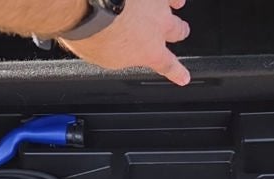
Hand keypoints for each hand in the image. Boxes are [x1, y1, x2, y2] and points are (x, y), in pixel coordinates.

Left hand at [58, 0, 190, 85]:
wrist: (90, 3)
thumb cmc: (95, 32)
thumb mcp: (106, 59)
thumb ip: (121, 56)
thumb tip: (119, 53)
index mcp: (149, 51)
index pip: (168, 65)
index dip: (177, 72)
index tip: (183, 76)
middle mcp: (158, 24)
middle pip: (178, 30)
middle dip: (179, 32)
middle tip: (179, 32)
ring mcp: (155, 0)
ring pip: (174, 1)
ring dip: (175, 3)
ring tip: (177, 2)